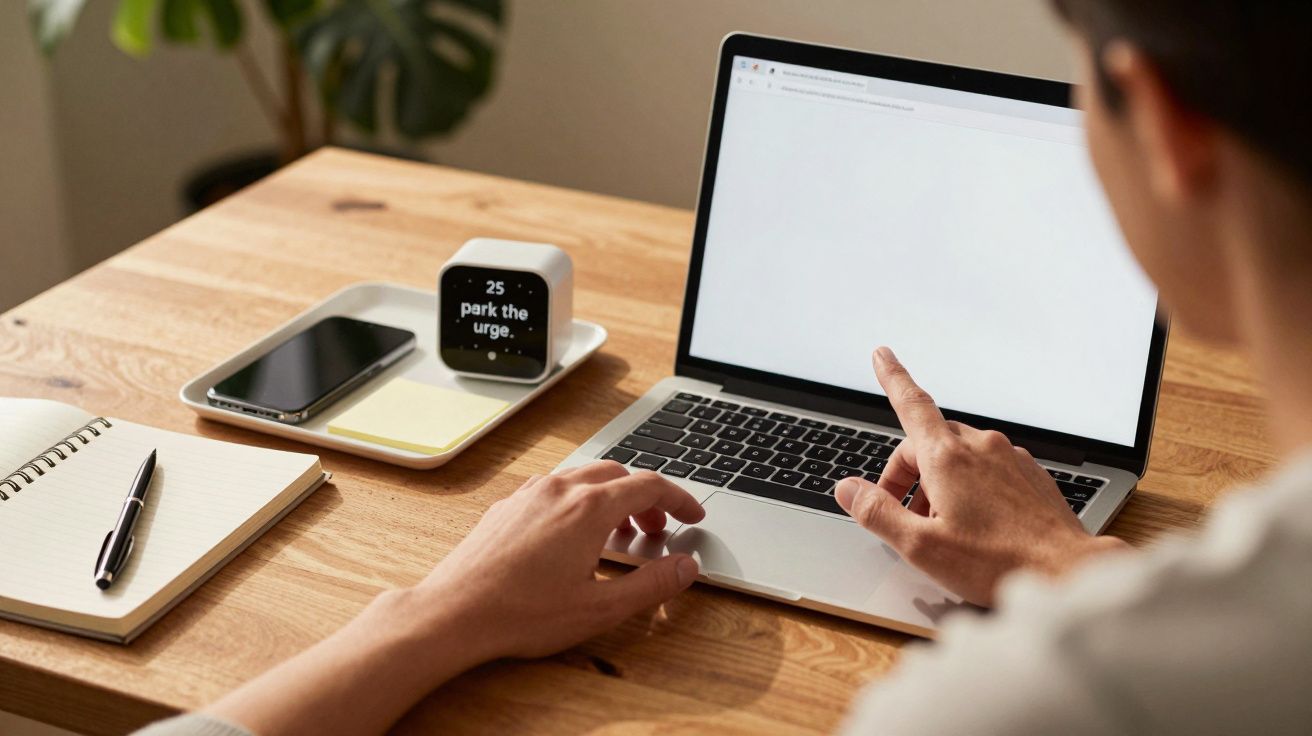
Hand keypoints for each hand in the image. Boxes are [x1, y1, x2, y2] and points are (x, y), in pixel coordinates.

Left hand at [203, 462, 703, 735]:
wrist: (454, 612)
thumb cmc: (521, 613)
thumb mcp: (599, 607)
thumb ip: (651, 585)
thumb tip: (686, 567)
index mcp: (589, 508)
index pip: (650, 485)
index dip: (679, 499)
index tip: (693, 516)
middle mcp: (560, 489)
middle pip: (618, 475)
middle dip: (645, 499)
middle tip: (656, 532)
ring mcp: (529, 493)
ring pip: (584, 477)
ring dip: (611, 498)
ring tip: (616, 536)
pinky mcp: (507, 505)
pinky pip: (554, 487)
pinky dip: (578, 501)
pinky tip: (572, 537)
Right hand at [835, 347, 1128, 605]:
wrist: (1067, 572)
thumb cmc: (998, 562)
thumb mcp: (921, 546)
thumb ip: (878, 513)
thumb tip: (847, 489)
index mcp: (949, 458)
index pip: (911, 403)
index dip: (892, 377)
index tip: (882, 356)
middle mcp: (981, 447)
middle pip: (927, 441)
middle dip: (905, 472)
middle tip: (901, 515)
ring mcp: (1009, 458)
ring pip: (958, 455)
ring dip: (938, 482)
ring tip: (941, 528)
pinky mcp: (1029, 475)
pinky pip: (987, 468)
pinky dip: (969, 487)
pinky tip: (975, 526)